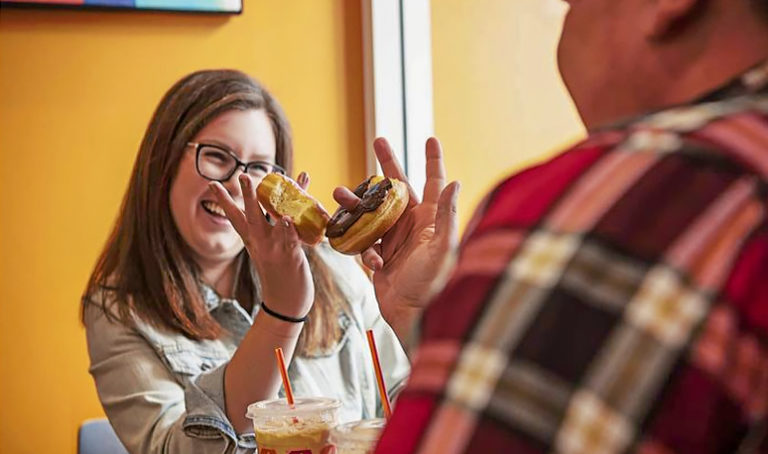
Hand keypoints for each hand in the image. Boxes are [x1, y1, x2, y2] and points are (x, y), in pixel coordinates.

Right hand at [211, 172, 313, 318]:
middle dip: (246, 194)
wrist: (285, 306)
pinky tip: (286, 218)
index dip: (224, 200)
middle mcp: (260, 243)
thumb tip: (280, 214)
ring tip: (268, 185)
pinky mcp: (290, 257)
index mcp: (253, 241)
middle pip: (250, 214)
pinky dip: (287, 228)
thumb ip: (273, 232)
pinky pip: (288, 239)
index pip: (235, 217)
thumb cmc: (281, 277)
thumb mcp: (270, 252)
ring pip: (268, 221)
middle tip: (241, 174)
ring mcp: (273, 250)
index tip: (211, 183)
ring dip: (268, 203)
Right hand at [334, 138, 459, 335]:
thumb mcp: (443, 249)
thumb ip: (446, 216)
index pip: (433, 182)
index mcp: (430, 219)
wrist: (412, 316)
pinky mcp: (380, 255)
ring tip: (337, 194)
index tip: (430, 138)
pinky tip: (370, 261)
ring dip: (355, 202)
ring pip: (372, 211)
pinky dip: (360, 246)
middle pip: (397, 187)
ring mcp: (394, 239)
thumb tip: (456, 182)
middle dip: (387, 164)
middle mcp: (412, 224)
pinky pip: (363, 240)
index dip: (433, 160)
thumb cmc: (433, 284)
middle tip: (378, 140)